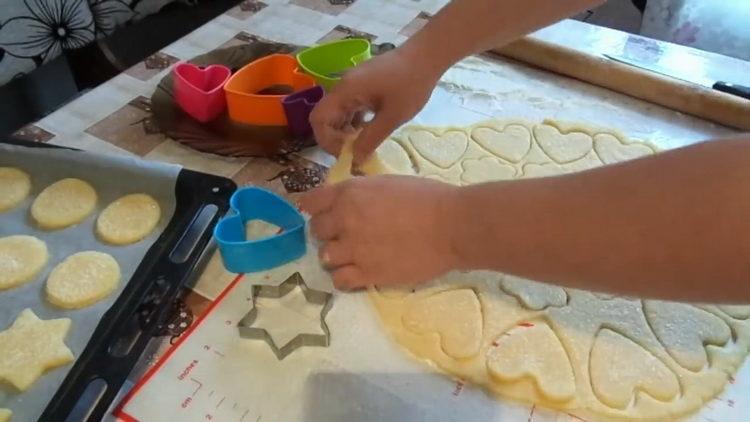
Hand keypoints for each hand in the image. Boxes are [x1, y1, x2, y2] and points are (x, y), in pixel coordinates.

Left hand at [300, 175, 459, 288]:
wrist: (451, 226)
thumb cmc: (428, 198)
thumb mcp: (387, 183)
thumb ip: (361, 193)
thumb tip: (348, 203)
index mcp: (350, 192)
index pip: (311, 201)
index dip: (317, 208)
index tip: (325, 214)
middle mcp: (345, 219)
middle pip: (316, 231)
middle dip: (329, 233)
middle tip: (347, 235)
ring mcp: (354, 249)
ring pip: (324, 257)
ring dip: (336, 256)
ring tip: (355, 256)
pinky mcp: (367, 274)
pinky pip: (339, 280)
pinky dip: (345, 278)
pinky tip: (359, 272)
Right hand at [310, 48, 440, 164]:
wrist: (426, 56)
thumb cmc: (411, 84)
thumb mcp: (393, 116)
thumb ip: (371, 138)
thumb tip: (355, 159)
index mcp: (346, 91)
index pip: (319, 119)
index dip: (326, 140)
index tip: (347, 154)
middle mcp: (343, 86)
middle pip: (325, 117)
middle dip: (336, 138)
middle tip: (356, 152)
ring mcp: (352, 84)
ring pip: (337, 113)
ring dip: (346, 131)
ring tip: (364, 144)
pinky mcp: (362, 85)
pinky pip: (349, 107)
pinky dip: (354, 122)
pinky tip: (370, 130)